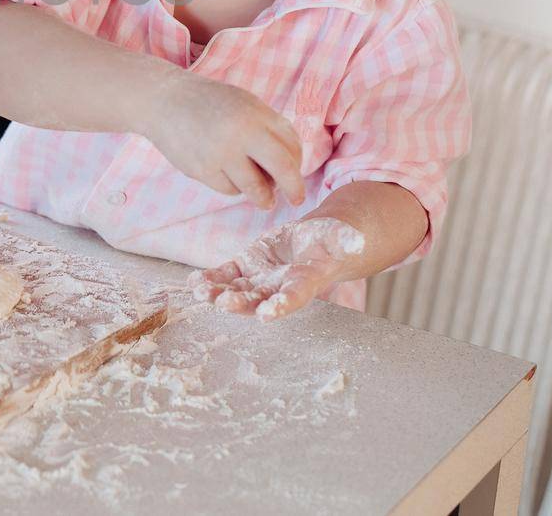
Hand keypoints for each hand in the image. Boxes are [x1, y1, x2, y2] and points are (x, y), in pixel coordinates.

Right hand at [141, 73, 303, 208]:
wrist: (164, 101)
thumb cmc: (210, 103)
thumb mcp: (244, 104)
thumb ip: (267, 128)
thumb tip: (291, 166)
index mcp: (256, 114)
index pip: (291, 146)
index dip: (297, 164)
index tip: (295, 174)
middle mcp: (241, 132)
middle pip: (282, 169)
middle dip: (293, 189)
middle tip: (296, 199)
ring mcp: (220, 153)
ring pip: (256, 188)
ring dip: (263, 196)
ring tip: (264, 199)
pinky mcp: (202, 170)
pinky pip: (229, 190)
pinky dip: (233, 187)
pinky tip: (227, 175)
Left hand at [192, 217, 365, 320]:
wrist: (314, 243)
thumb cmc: (332, 242)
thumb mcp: (342, 237)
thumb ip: (347, 240)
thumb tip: (357, 241)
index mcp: (305, 283)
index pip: (294, 298)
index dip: (282, 306)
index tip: (268, 314)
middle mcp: (279, 287)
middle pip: (259, 300)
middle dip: (242, 303)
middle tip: (225, 303)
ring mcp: (261, 278)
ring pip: (237, 290)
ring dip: (218, 293)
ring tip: (200, 292)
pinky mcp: (246, 266)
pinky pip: (226, 275)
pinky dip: (211, 278)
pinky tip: (194, 281)